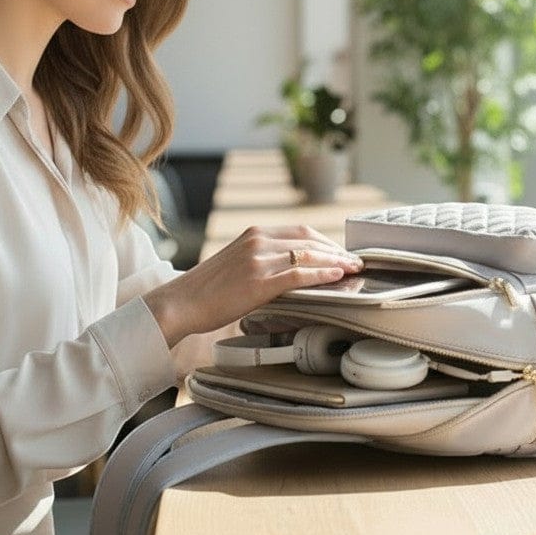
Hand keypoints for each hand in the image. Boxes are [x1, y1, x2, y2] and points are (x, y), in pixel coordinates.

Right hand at [143, 224, 363, 347]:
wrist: (181, 303)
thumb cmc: (206, 290)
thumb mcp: (236, 264)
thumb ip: (261, 261)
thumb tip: (290, 271)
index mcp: (253, 234)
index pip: (300, 231)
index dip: (325, 242)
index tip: (340, 252)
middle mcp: (258, 241)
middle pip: (309, 240)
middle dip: (336, 251)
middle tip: (354, 262)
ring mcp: (259, 260)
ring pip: (308, 255)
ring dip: (336, 262)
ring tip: (352, 270)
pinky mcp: (259, 281)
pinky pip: (298, 274)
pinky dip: (321, 274)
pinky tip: (335, 277)